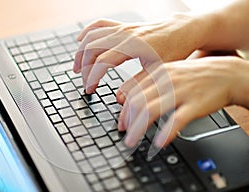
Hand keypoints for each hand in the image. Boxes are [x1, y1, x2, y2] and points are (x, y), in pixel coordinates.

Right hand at [73, 13, 213, 93]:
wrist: (183, 29)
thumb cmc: (175, 49)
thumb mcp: (158, 71)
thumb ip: (137, 85)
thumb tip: (119, 99)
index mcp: (133, 46)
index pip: (102, 61)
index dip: (92, 77)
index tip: (88, 89)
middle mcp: (125, 34)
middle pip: (92, 48)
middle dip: (83, 67)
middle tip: (84, 82)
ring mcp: (122, 28)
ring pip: (92, 36)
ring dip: (81, 51)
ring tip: (76, 66)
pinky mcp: (123, 25)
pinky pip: (99, 24)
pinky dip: (87, 32)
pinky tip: (81, 40)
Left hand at [117, 56, 248, 147]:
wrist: (226, 73)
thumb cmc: (194, 76)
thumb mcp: (168, 73)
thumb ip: (148, 83)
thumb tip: (126, 98)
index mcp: (157, 72)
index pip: (131, 90)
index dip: (123, 109)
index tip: (120, 122)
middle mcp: (166, 81)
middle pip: (137, 102)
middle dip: (126, 120)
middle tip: (123, 133)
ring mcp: (180, 91)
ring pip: (151, 111)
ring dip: (137, 129)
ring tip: (131, 141)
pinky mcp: (195, 103)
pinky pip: (176, 120)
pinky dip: (165, 133)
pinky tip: (158, 143)